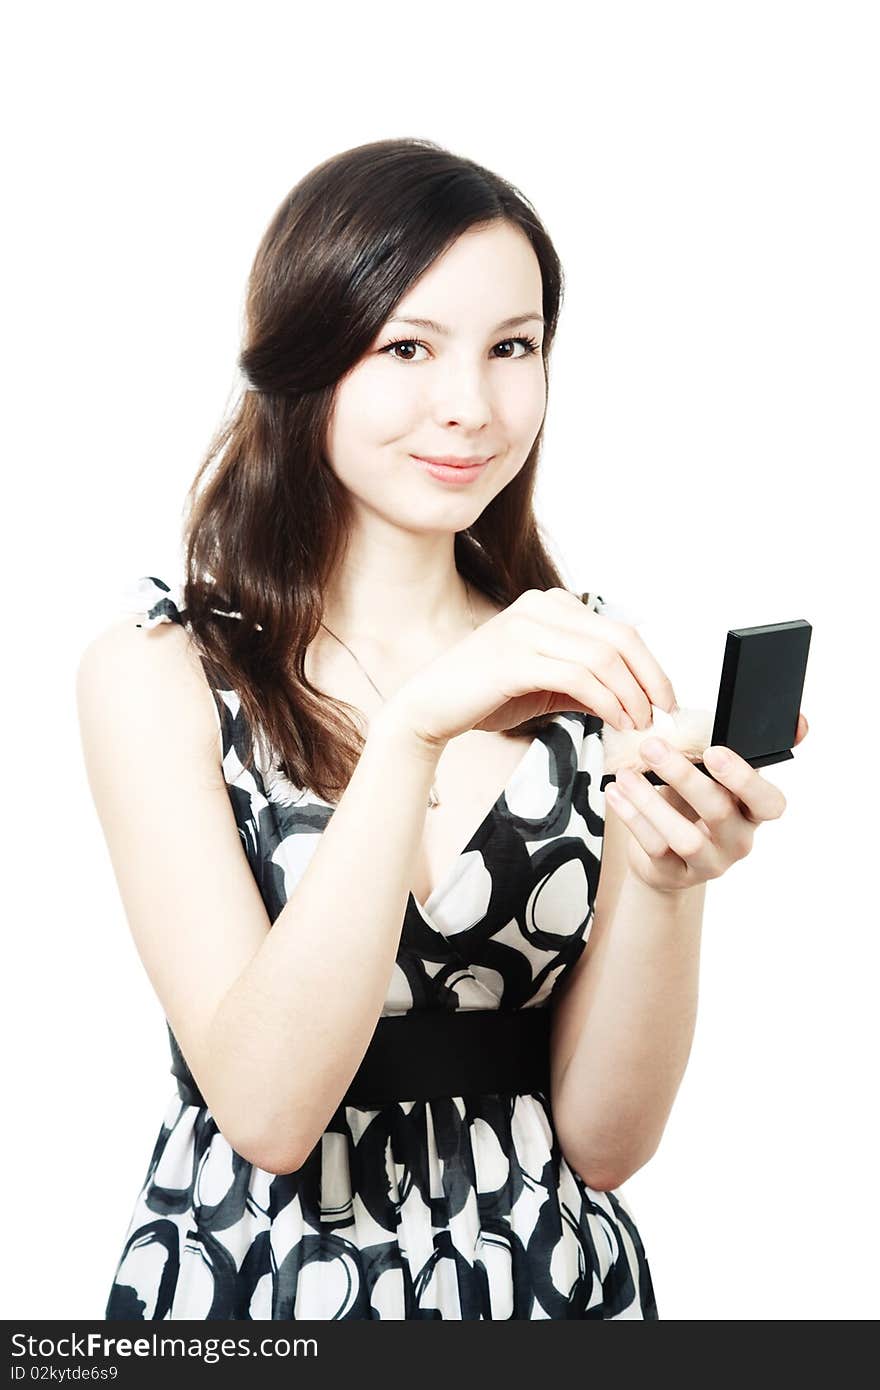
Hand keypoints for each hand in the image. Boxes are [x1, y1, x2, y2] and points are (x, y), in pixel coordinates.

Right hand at [384, 587, 677, 748]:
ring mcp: (527, 629)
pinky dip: (607, 702)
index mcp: (549, 605)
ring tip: (637, 724)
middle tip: (662, 713)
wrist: (429, 707)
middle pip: (620, 638)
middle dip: (651, 679)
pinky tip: (615, 722)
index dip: (651, 666)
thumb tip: (637, 699)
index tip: (664, 700)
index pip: (619, 630)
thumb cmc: (485, 695)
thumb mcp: (547, 686)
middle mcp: (540, 607)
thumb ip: (587, 684)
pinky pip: (579, 677)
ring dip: (631, 695)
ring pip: (604, 658)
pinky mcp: (515, 658)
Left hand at [604, 712, 809, 892]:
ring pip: (685, 837)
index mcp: (754, 810)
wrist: (664, 855)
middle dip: (684, 776)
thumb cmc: (693, 802)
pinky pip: (655, 847)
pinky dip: (633, 817)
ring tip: (627, 774)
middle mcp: (738, 839)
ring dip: (652, 802)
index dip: (744, 778)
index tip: (714, 752)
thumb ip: (734, 746)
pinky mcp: (676, 874)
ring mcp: (709, 862)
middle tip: (653, 746)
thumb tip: (797, 722)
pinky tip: (616, 793)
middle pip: (719, 811)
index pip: (768, 801)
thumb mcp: (714, 775)